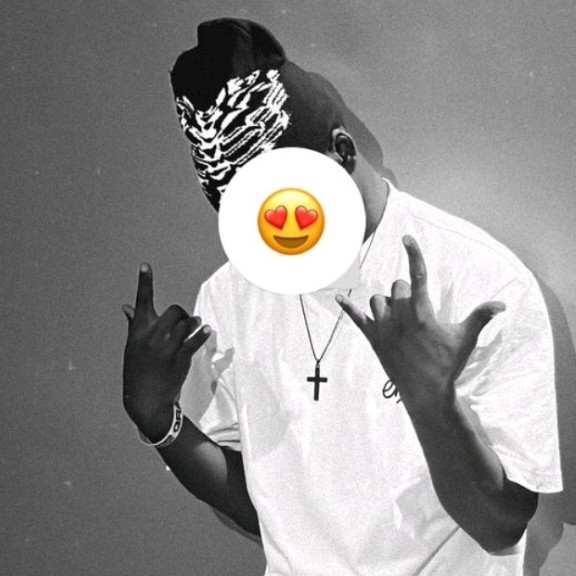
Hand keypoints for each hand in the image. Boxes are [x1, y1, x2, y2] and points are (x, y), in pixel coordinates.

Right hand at [122, 264, 210, 435]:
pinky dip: (203, 333)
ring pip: (187, 323)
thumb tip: (125, 306)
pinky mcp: (180, 358)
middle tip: (186, 321)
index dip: (143, 282)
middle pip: (175, 310)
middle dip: (182, 314)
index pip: (141, 301)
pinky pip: (195, 339)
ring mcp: (166, 347)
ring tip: (196, 325)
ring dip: (195, 323)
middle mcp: (151, 336)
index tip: (145, 265)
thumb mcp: (132, 347)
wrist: (145, 400)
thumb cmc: (138, 371)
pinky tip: (207, 330)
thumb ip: (133, 325)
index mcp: (138, 331)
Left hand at [336, 235, 504, 410]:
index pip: (418, 276)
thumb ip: (480, 317)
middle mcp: (400, 317)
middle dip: (407, 292)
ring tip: (400, 318)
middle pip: (397, 287)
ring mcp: (383, 328)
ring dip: (388, 303)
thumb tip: (502, 304)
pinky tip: (336, 297)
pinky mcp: (373, 339)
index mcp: (422, 313)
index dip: (413, 254)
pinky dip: (347, 307)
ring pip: (378, 300)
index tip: (406, 238)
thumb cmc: (446, 364)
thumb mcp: (464, 339)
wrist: (426, 393)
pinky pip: (356, 318)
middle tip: (417, 312)